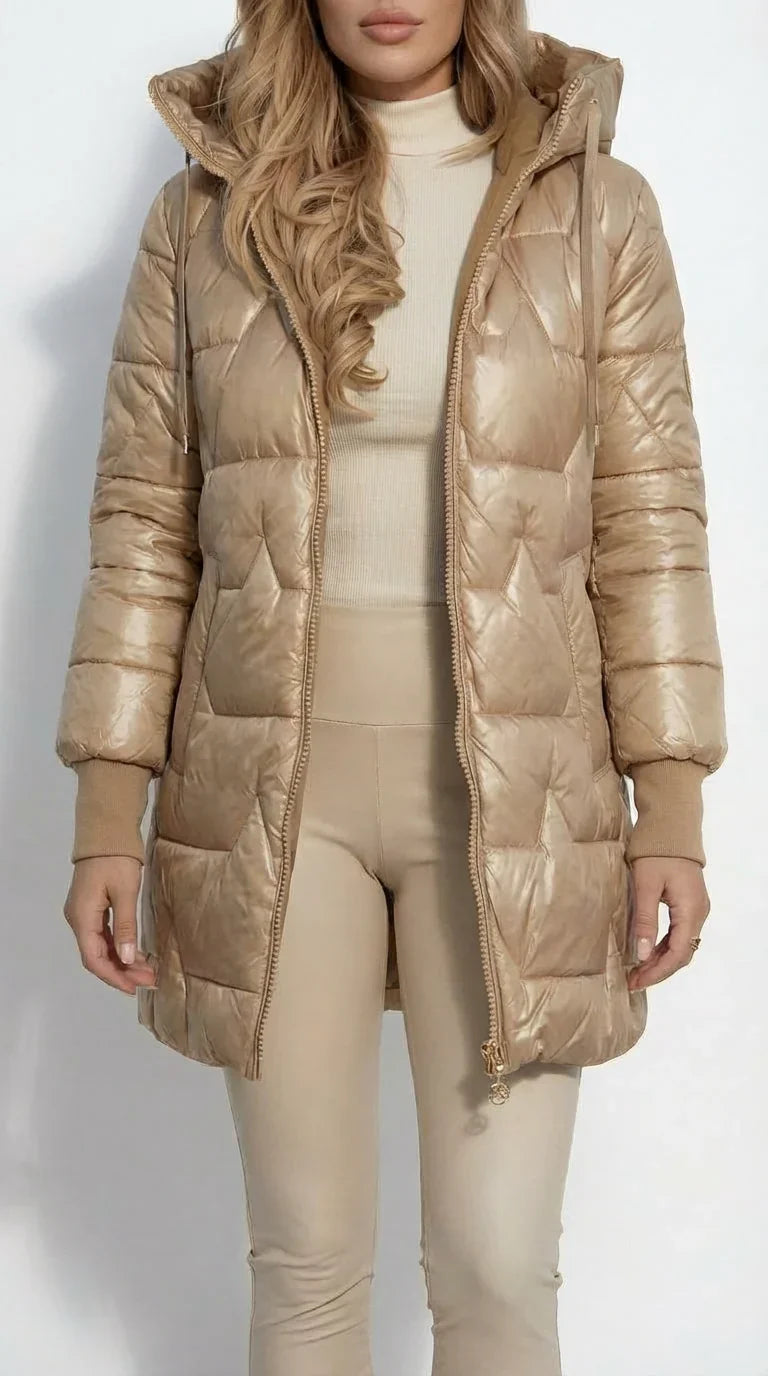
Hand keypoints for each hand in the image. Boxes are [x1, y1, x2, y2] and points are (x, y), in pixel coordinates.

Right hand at [63, 857, 156, 995]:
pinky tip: (134, 953)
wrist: (106, 831)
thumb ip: (125, 927)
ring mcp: (83, 913)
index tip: (135, 988)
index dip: (114, 976)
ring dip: (121, 960)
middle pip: (97, 956)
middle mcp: (77, 919)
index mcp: (82, 918)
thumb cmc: (117, 860)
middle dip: (122, 971)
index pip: (94, 959)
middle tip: (149, 979)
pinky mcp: (91, 907)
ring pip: (100, 946)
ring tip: (146, 970)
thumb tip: (126, 958)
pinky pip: (102, 935)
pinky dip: (118, 946)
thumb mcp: (125, 893)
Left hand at [626, 857, 709, 991]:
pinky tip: (648, 952)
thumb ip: (645, 920)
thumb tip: (641, 955)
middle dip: (658, 970)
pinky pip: (679, 933)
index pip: (677, 953)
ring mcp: (696, 909)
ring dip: (661, 960)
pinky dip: (664, 946)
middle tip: (633, 981)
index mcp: (691, 910)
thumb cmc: (656, 853)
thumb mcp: (646, 886)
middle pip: (682, 954)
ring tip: (637, 971)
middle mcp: (699, 913)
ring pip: (681, 945)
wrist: (671, 827)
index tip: (636, 982)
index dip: (657, 971)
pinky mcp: (690, 904)